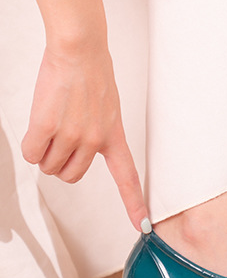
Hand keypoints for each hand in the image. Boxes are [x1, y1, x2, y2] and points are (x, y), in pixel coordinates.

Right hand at [21, 39, 148, 230]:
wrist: (79, 51)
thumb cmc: (91, 75)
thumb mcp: (108, 108)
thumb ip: (98, 134)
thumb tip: (78, 153)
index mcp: (114, 136)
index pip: (128, 177)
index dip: (135, 204)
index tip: (143, 225)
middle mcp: (94, 141)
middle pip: (70, 175)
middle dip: (60, 162)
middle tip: (61, 136)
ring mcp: (71, 135)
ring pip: (48, 166)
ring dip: (45, 151)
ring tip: (53, 122)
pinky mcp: (47, 127)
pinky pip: (32, 154)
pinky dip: (31, 144)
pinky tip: (39, 123)